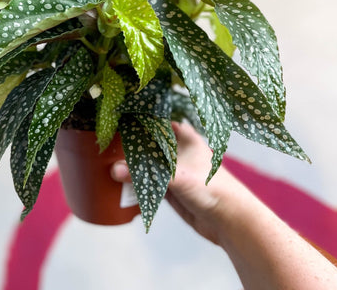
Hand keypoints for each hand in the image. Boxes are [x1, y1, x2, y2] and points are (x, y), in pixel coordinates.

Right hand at [111, 121, 248, 243]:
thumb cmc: (210, 188)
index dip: (140, 118)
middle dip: (131, 143)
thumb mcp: (176, 176)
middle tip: (107, 139)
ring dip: (133, 163)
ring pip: (148, 162)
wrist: (229, 220)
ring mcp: (174, 170)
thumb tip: (114, 170)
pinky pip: (149, 180)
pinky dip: (137, 180)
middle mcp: (179, 151)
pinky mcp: (171, 188)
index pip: (159, 121)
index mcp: (185, 137)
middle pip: (150, 142)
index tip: (118, 117)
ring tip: (107, 157)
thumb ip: (144, 173)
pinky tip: (120, 178)